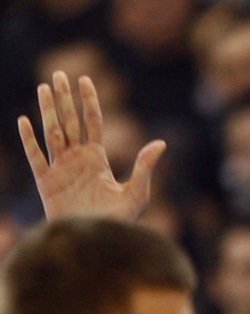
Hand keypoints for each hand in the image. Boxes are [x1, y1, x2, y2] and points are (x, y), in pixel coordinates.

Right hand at [17, 71, 164, 221]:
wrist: (96, 240)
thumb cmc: (119, 220)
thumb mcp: (137, 192)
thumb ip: (145, 166)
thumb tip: (161, 143)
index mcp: (97, 158)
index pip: (93, 123)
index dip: (89, 102)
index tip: (86, 80)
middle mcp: (77, 159)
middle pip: (70, 122)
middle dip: (65, 98)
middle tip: (58, 74)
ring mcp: (60, 168)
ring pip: (52, 132)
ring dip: (48, 110)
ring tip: (44, 87)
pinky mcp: (45, 181)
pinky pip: (36, 156)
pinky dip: (29, 139)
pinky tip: (24, 120)